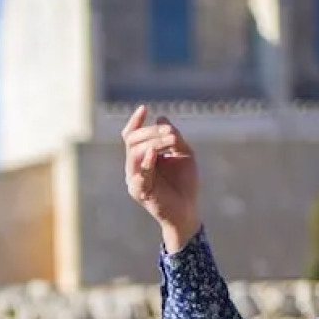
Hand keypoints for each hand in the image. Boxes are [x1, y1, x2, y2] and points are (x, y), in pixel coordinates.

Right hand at [123, 104, 200, 250]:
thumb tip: (161, 118)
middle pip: (133, 140)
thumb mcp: (184, 154)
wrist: (187, 210)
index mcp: (142, 157)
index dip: (135, 122)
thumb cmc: (185, 184)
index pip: (131, 136)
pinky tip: (154, 153)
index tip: (144, 108)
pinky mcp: (140, 192)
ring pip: (134, 153)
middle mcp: (134, 167)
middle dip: (152, 131)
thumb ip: (174, 138)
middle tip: (172, 133)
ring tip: (172, 141)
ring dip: (154, 142)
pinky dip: (146, 162)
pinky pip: (138, 174)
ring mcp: (134, 179)